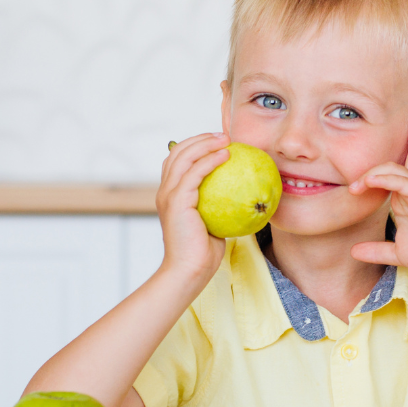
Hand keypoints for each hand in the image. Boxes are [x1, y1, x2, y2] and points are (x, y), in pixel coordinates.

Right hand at [155, 132, 229, 281]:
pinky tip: (226, 155)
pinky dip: (210, 160)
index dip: (195, 146)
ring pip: (184, 156)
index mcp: (170, 195)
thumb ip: (218, 206)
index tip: (218, 142)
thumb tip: (242, 195)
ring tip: (226, 139)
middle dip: (200, 138)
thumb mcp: (212, 223)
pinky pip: (195, 172)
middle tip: (224, 135)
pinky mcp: (177, 201)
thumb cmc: (203, 253)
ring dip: (205, 143)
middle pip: (177, 151)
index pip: (177, 160)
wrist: (190, 271)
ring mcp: (168, 195)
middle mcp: (165, 191)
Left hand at [348, 111, 407, 279]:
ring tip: (355, 186)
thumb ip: (376, 250)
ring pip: (395, 168)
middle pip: (390, 164)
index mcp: (405, 199)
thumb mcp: (397, 253)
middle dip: (369, 167)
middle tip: (351, 187)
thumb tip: (353, 252)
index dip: (367, 178)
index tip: (351, 192)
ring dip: (372, 172)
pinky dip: (385, 178)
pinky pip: (404, 181)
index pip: (386, 176)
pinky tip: (370, 181)